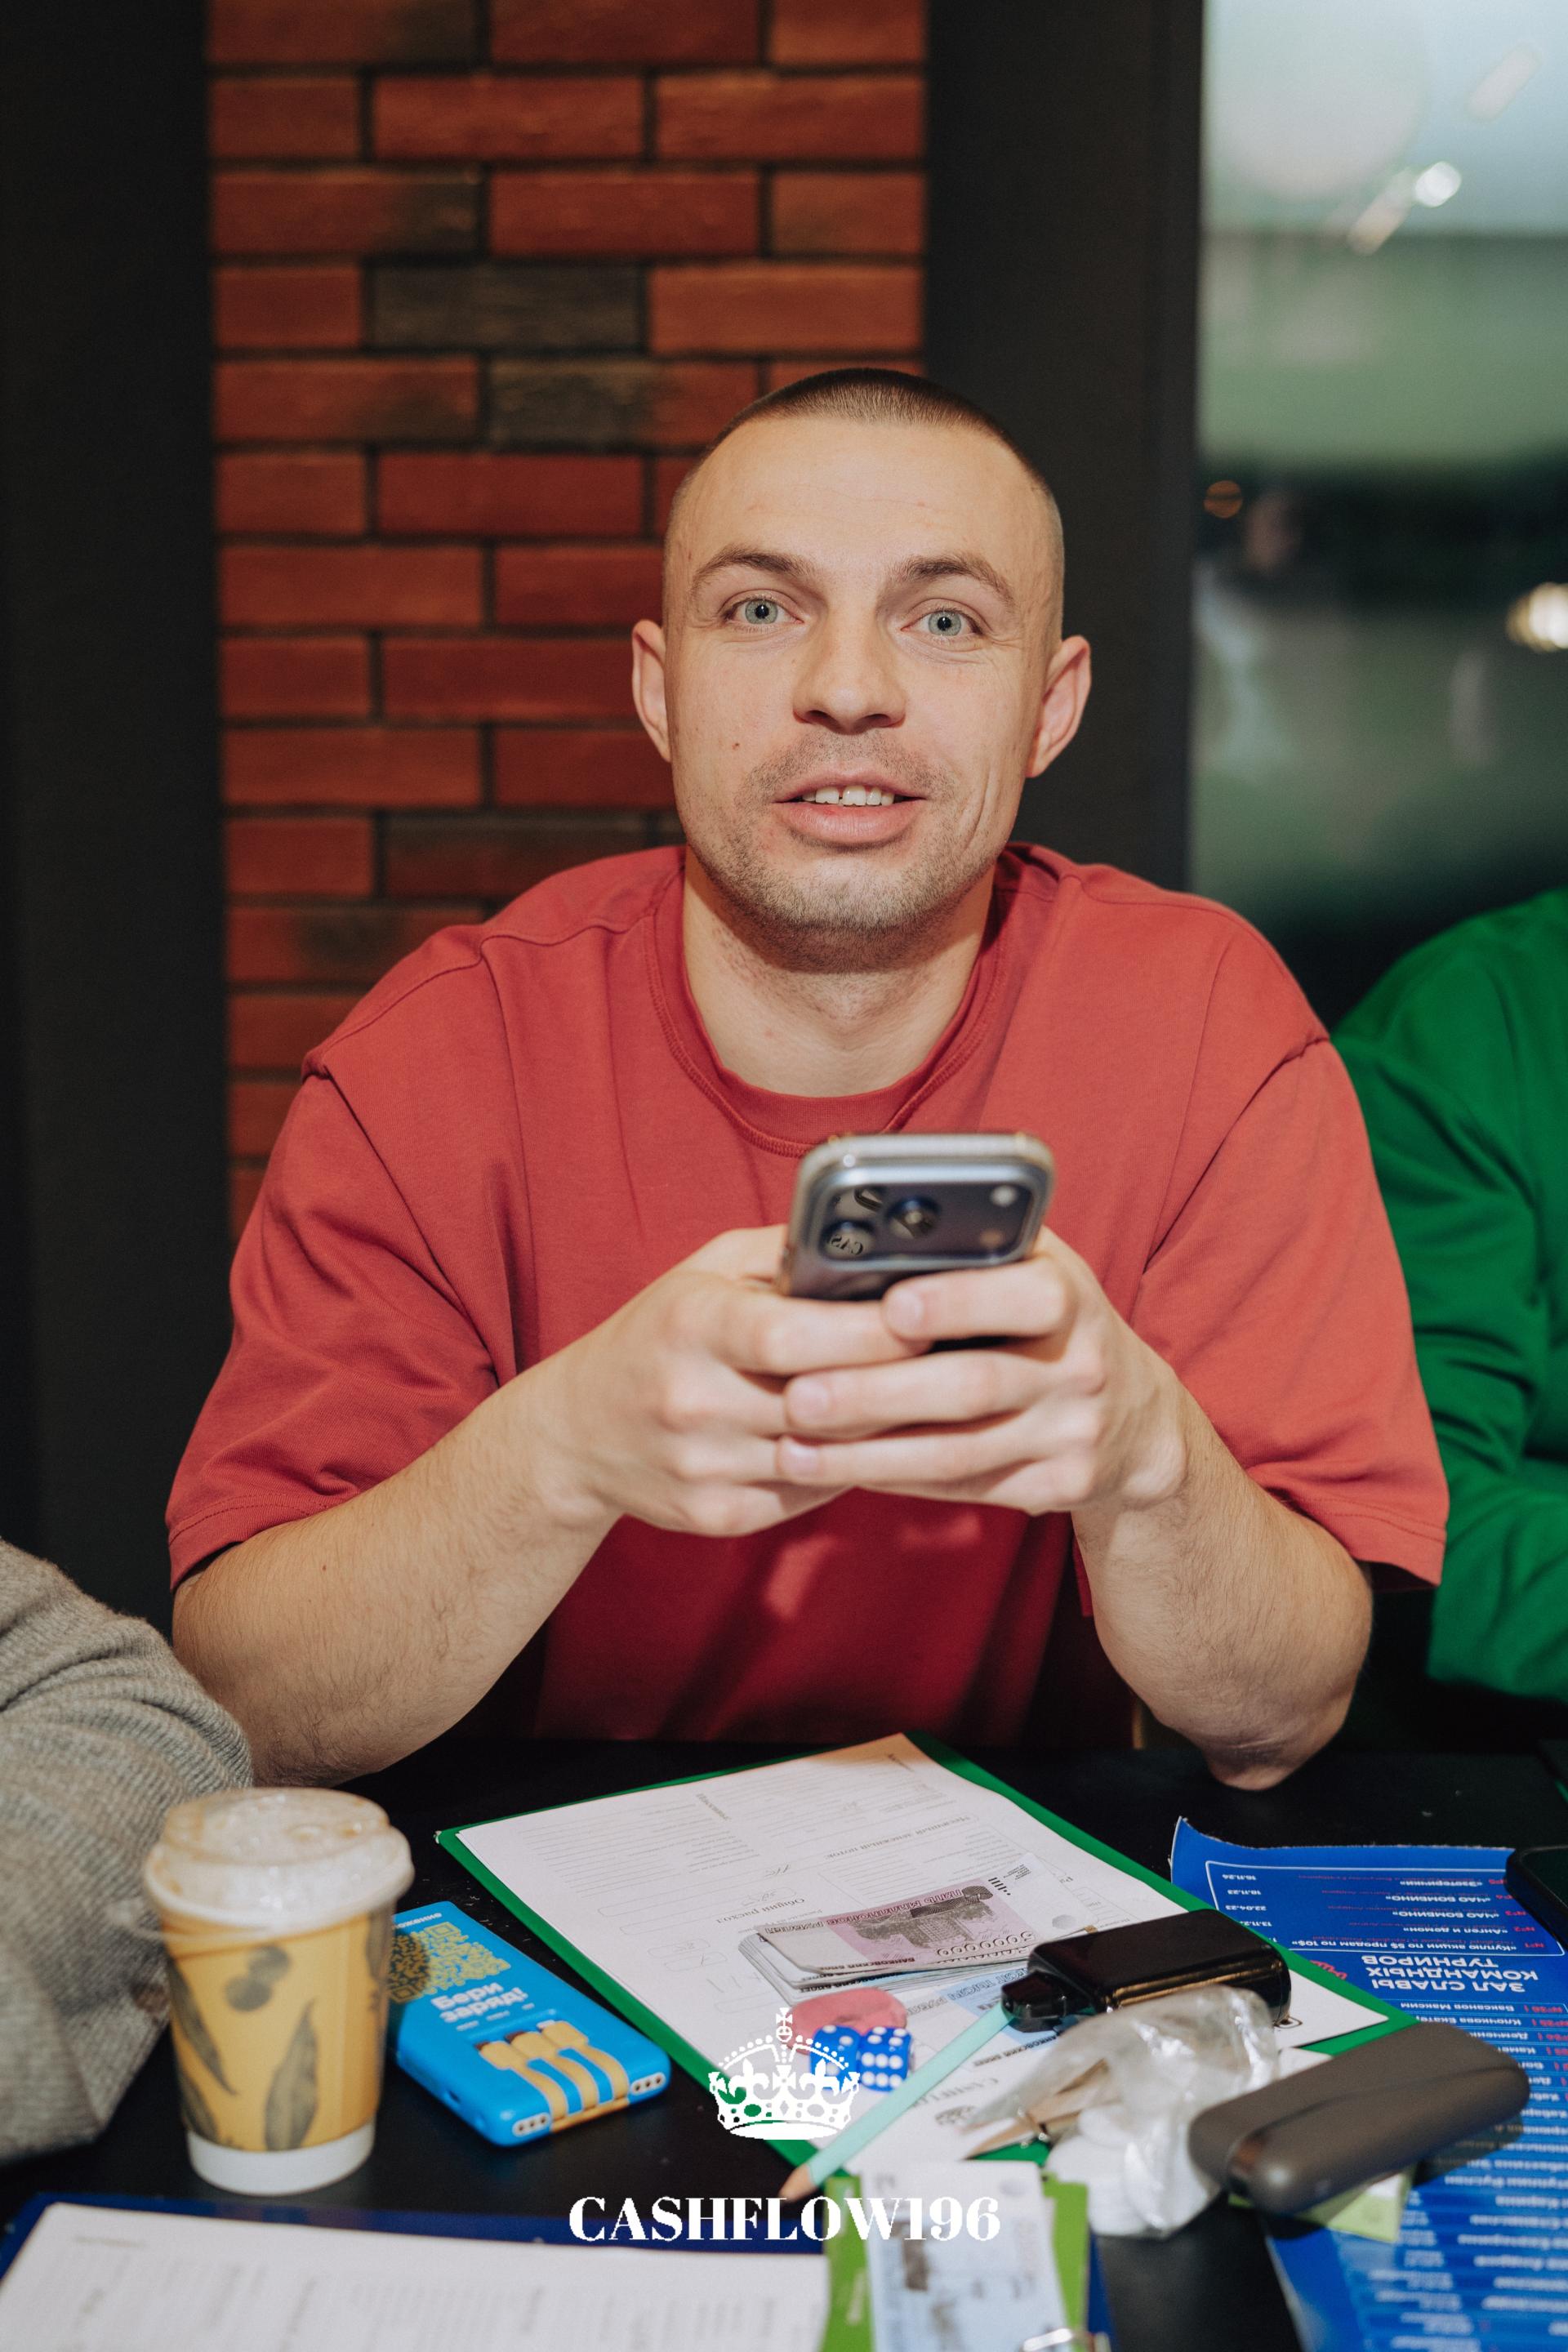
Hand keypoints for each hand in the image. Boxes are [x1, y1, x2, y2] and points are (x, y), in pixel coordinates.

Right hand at [524, 1226, 921, 1539]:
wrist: (577, 1434)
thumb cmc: (660, 1334)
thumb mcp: (706, 1271)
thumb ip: (787, 1253)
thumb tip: (880, 1241)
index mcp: (692, 1326)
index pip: (796, 1335)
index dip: (872, 1330)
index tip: (930, 1316)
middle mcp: (693, 1400)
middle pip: (826, 1400)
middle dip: (902, 1380)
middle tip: (963, 1358)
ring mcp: (704, 1467)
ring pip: (829, 1453)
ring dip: (888, 1429)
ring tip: (937, 1400)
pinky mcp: (718, 1516)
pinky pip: (811, 1490)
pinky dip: (849, 1464)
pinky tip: (876, 1439)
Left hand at [772, 1231, 1190, 1516]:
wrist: (1133, 1419)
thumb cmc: (1046, 1320)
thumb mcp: (1031, 1269)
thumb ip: (970, 1250)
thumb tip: (865, 1238)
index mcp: (1070, 1295)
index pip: (1024, 1295)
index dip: (957, 1300)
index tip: (890, 1307)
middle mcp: (1081, 1366)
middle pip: (970, 1385)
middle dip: (876, 1394)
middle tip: (797, 1398)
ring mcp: (1073, 1435)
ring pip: (957, 1452)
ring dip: (866, 1454)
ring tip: (792, 1449)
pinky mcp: (1057, 1489)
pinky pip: (961, 1489)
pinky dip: (893, 1479)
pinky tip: (836, 1470)